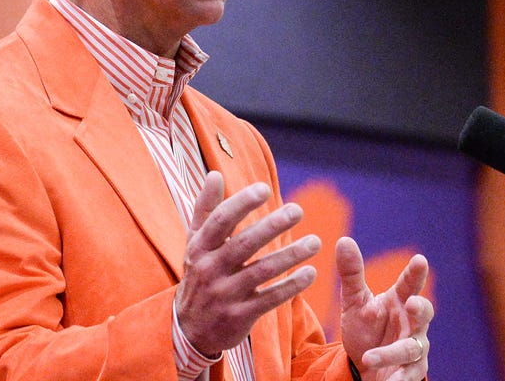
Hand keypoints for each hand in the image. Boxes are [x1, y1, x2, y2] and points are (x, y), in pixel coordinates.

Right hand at [174, 171, 321, 355]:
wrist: (189, 329)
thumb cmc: (199, 275)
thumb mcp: (195, 243)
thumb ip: (205, 209)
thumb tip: (214, 175)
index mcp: (200, 248)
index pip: (220, 221)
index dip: (242, 203)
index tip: (265, 188)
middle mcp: (210, 270)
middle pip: (244, 244)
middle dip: (272, 226)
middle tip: (298, 210)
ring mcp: (225, 294)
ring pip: (261, 271)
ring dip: (290, 255)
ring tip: (315, 242)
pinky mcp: (239, 316)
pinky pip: (270, 299)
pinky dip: (291, 286)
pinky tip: (311, 273)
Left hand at [337, 237, 432, 380]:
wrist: (363, 366)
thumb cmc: (365, 328)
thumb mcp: (354, 302)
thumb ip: (351, 274)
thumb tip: (343, 240)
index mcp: (400, 301)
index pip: (410, 284)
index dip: (416, 273)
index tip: (420, 260)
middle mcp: (412, 322)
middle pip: (424, 313)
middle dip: (420, 309)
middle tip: (412, 304)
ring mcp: (415, 347)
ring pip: (412, 348)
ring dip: (392, 353)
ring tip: (370, 358)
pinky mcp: (412, 371)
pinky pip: (410, 375)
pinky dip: (399, 379)